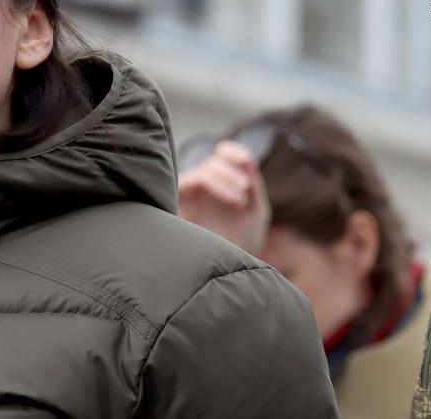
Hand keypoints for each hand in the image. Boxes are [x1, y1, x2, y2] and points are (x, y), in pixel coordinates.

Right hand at [177, 140, 271, 254]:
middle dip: (230, 171)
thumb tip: (247, 158)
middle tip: (245, 190)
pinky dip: (212, 182)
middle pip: (210, 163)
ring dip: (224, 177)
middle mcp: (199, 192)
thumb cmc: (239, 247)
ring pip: (201, 171)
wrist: (225, 278)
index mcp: (216, 189)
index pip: (217, 158)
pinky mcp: (176, 206)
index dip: (231, 152)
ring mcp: (187, 199)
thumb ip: (252, 185)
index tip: (246, 161)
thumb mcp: (254, 214)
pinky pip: (187, 181)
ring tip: (241, 199)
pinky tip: (233, 198)